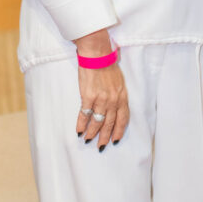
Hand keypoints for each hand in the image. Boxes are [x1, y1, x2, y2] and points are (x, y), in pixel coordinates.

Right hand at [75, 30, 129, 149]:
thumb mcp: (119, 81)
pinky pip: (85, 114)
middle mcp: (113, 100)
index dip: (119, 130)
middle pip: (110, 123)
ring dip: (92, 133)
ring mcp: (101, 99)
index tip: (115, 140)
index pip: (123, 118)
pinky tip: (79, 130)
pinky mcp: (88, 96)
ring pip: (97, 122)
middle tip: (101, 146)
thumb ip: (118, 94)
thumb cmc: (108, 65)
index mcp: (122, 96)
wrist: (97, 55)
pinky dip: (81, 124)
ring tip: (88, 140)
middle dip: (105, 137)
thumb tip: (115, 106)